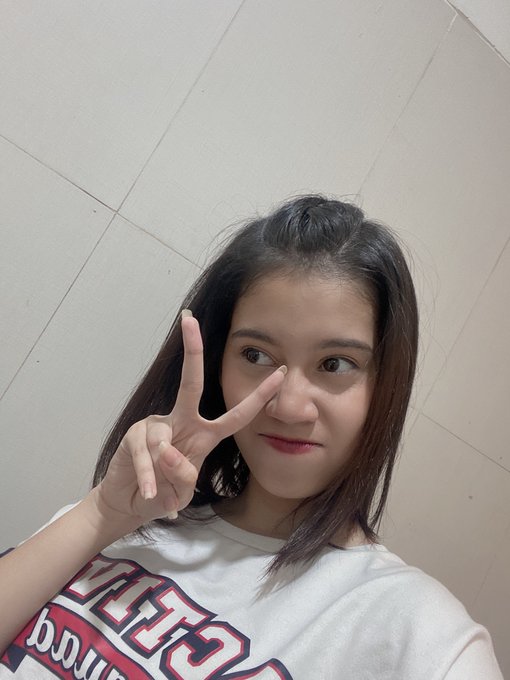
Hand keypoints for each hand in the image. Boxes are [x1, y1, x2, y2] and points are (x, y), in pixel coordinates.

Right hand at [93, 311, 284, 525]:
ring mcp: (155, 426)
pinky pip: (145, 454)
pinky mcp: (133, 435)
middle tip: (189, 320)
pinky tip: (149, 494)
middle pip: (190, 383)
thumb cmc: (163, 491)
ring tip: (159, 494)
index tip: (281, 371)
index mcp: (204, 434)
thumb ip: (184, 475)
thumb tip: (168, 452)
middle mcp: (182, 421)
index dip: (260, 396)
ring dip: (166, 473)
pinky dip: (148, 478)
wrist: (130, 503)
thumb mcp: (182, 490)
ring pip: (166, 442)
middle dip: (192, 350)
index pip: (236, 414)